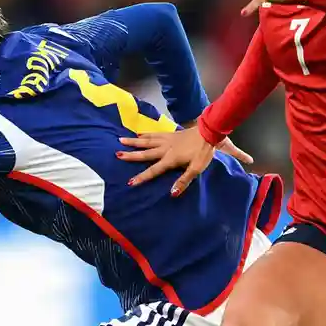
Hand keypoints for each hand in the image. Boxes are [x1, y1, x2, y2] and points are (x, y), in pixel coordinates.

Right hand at [118, 126, 251, 196]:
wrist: (208, 131)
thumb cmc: (203, 152)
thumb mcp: (196, 169)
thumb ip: (183, 181)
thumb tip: (172, 194)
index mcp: (170, 159)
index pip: (153, 170)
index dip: (142, 177)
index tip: (130, 182)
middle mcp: (165, 148)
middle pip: (145, 152)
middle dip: (131, 155)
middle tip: (117, 154)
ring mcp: (167, 139)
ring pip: (147, 141)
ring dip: (134, 141)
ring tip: (122, 140)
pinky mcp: (170, 133)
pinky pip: (154, 134)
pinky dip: (145, 134)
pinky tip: (140, 134)